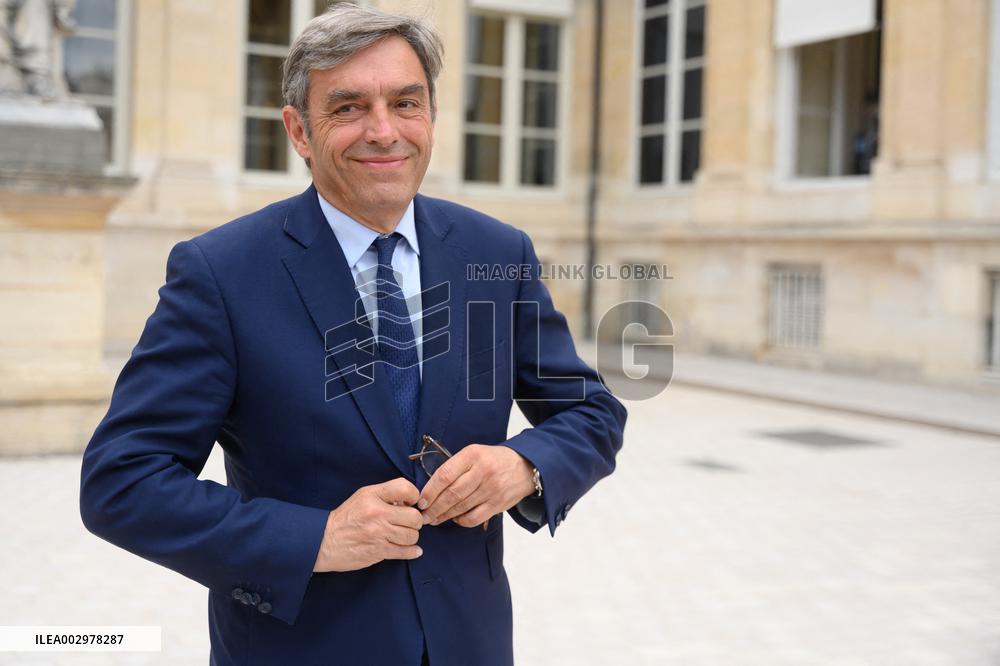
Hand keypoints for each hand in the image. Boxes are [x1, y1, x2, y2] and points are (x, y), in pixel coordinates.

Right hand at [313, 477, 423, 571]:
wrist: (324, 541)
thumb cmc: (346, 518)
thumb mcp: (363, 497)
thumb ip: (386, 495)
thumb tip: (410, 501)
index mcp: (372, 495)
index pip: (406, 488)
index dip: (413, 496)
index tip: (410, 503)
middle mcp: (377, 513)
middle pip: (414, 517)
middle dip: (414, 521)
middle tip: (407, 523)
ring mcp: (379, 533)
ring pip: (412, 536)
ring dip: (411, 537)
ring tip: (402, 535)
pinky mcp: (378, 551)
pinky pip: (405, 552)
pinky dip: (412, 552)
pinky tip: (413, 550)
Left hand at [417, 444, 535, 527]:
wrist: (525, 466)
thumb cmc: (494, 460)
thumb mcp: (474, 453)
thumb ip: (456, 467)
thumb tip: (431, 489)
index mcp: (473, 455)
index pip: (445, 475)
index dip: (430, 491)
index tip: (421, 501)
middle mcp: (482, 471)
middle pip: (451, 494)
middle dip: (434, 508)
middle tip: (423, 515)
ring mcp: (492, 488)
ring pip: (461, 507)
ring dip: (443, 516)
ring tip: (433, 519)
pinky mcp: (498, 504)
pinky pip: (474, 518)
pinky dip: (461, 521)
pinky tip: (454, 518)